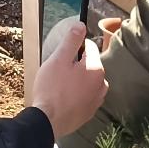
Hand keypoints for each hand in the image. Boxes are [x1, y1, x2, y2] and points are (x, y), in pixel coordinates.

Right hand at [31, 18, 106, 138]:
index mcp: (96, 69)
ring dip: (76, 80)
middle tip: (57, 72)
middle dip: (75, 65)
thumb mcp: (59, 59)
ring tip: (59, 86)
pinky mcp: (88, 113)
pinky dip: (75, 95)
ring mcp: (96, 101)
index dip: (74, 47)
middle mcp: (101, 85)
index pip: (89, 47)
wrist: (47, 122)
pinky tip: (62, 98)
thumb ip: (72, 40)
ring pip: (87, 82)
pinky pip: (84, 97)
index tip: (61, 54)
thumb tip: (81, 24)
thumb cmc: (52, 89)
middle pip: (89, 65)